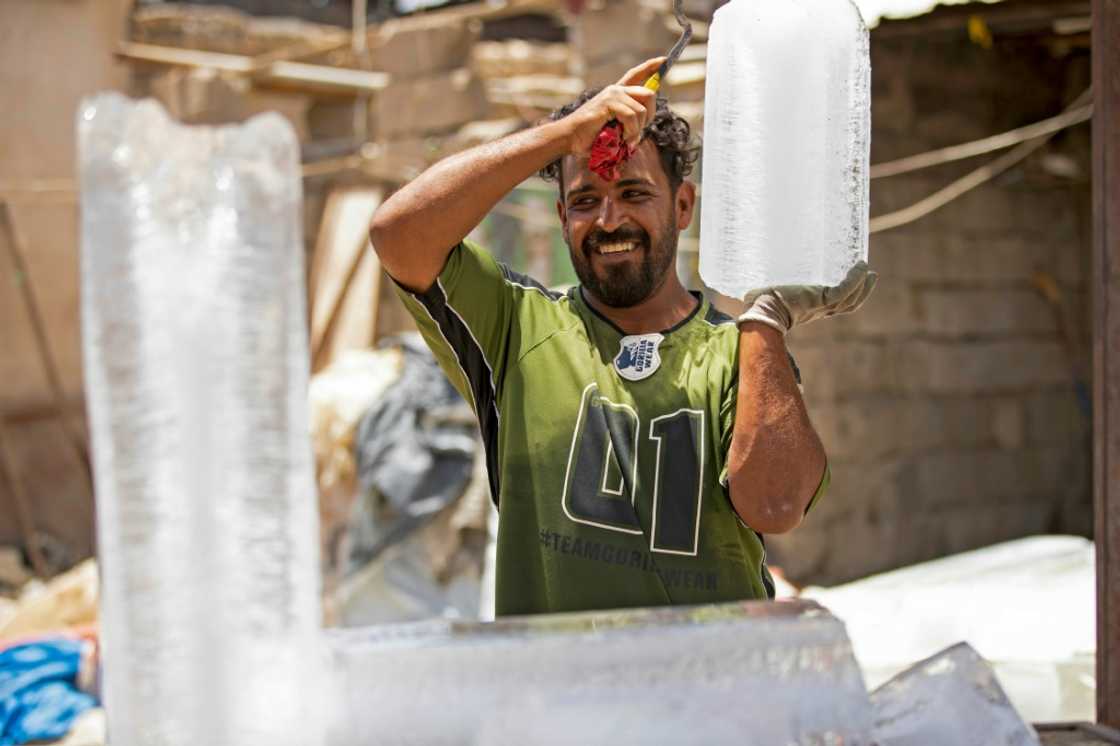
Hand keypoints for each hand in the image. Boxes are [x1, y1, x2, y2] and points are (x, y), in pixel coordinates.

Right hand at [562, 57, 662, 154]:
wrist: (569, 138)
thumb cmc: (589, 136)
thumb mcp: (613, 127)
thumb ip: (627, 123)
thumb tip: (642, 127)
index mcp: (617, 93)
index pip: (636, 74)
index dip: (651, 66)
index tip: (664, 60)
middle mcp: (616, 90)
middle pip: (648, 93)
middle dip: (650, 116)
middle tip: (639, 132)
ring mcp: (612, 95)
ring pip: (641, 110)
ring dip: (638, 130)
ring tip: (627, 140)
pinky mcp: (608, 103)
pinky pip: (631, 116)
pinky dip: (631, 131)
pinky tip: (623, 138)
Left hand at [737, 261, 877, 333]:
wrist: (758, 309)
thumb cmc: (759, 300)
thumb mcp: (774, 287)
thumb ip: (774, 277)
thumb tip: (762, 255)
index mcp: (809, 308)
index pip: (833, 303)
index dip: (847, 293)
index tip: (853, 280)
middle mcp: (817, 309)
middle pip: (848, 304)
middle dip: (861, 291)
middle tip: (870, 274)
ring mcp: (820, 306)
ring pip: (849, 299)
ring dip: (862, 285)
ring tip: (866, 268)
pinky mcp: (819, 300)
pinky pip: (844, 291)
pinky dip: (854, 280)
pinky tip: (860, 267)